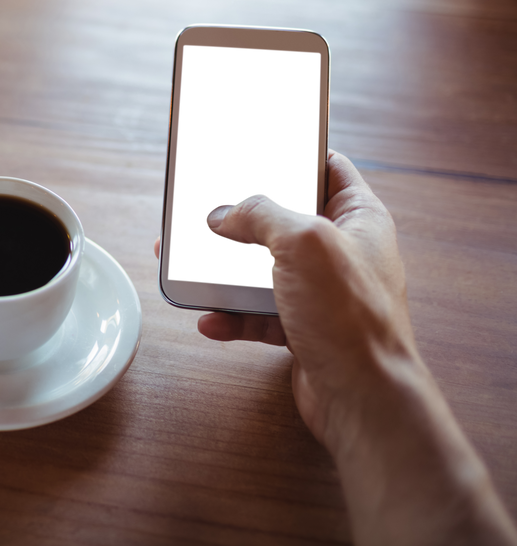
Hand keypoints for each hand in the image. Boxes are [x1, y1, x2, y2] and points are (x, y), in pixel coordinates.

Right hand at [183, 150, 413, 447]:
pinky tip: (209, 319)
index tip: (253, 149)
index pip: (327, 167)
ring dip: (224, 271)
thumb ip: (258, 214)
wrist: (362, 398)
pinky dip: (230, 316)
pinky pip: (256, 313)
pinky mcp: (301, 328)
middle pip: (281, 220)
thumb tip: (222, 214)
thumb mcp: (302, 242)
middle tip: (203, 213)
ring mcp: (320, 292)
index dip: (292, 154)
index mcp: (358, 217)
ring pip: (262, 269)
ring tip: (186, 266)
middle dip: (239, 220)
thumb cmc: (352, 318)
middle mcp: (341, 251)